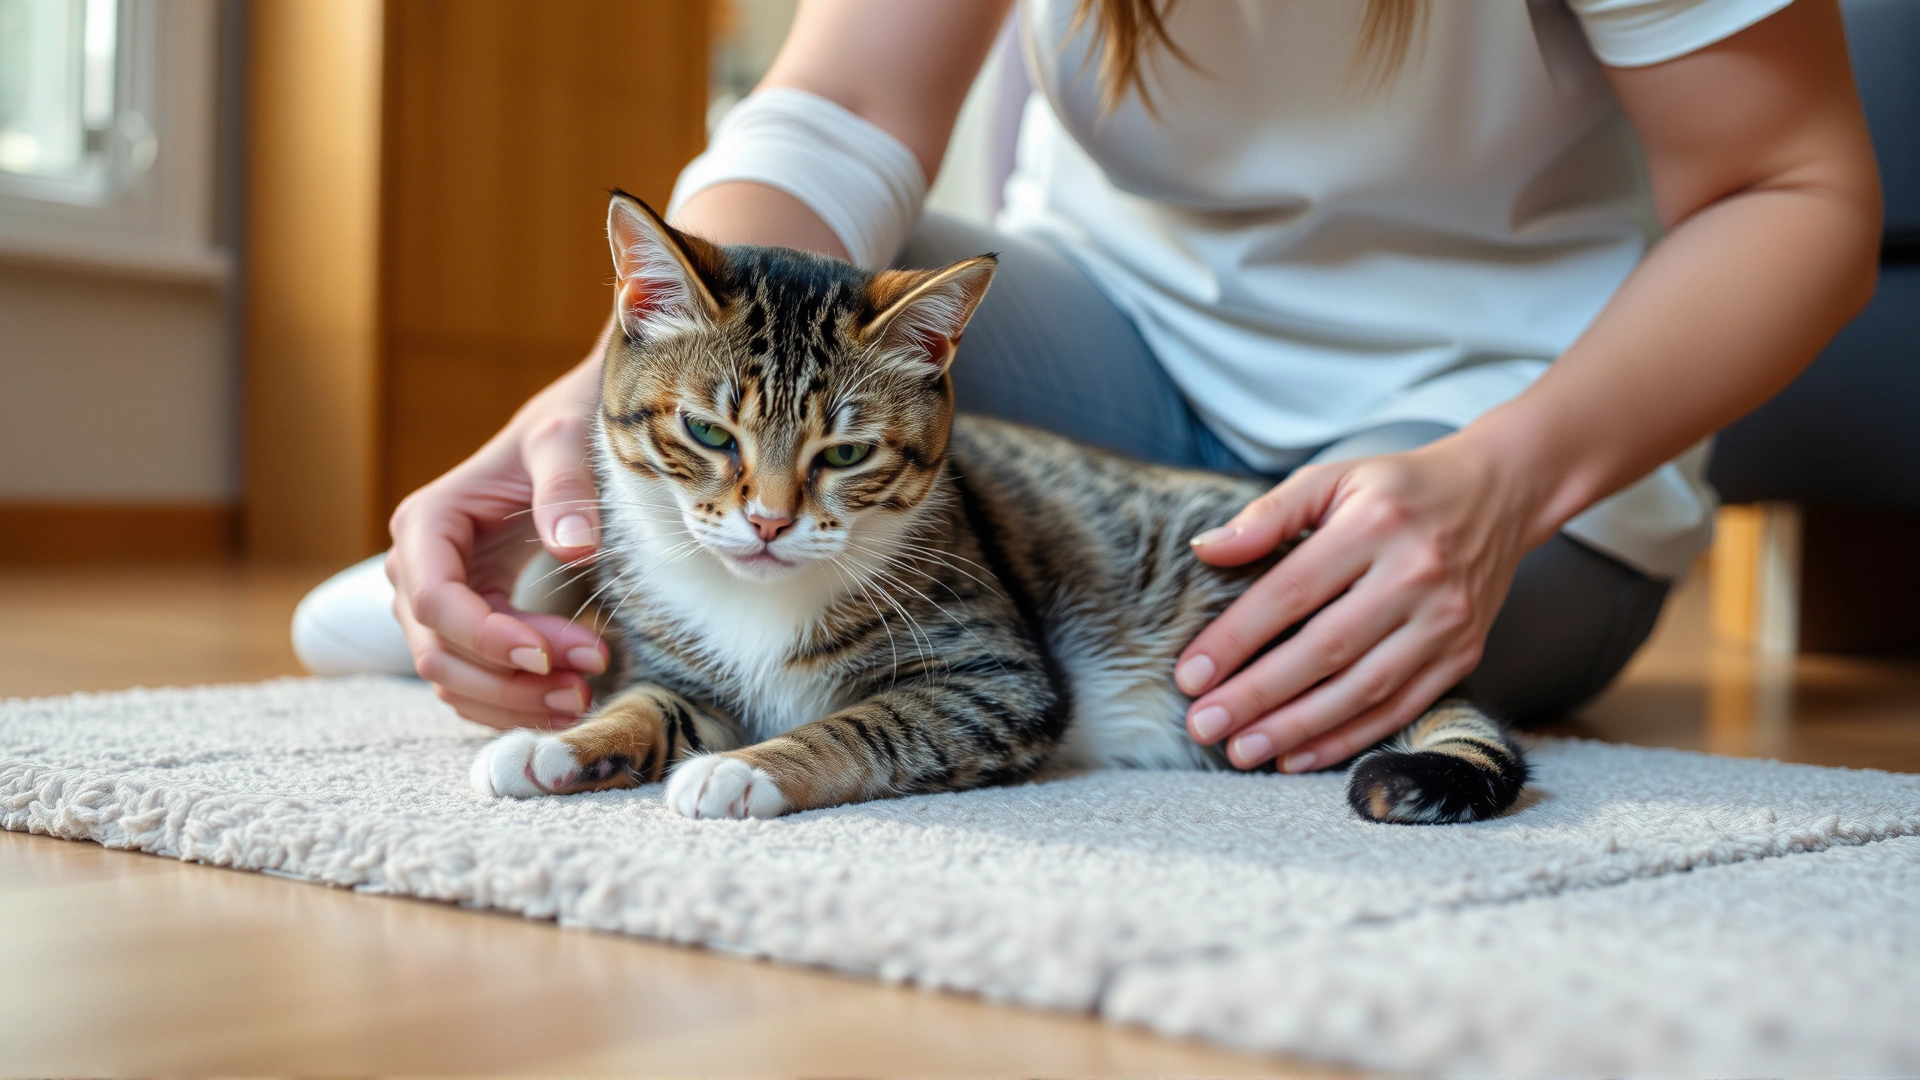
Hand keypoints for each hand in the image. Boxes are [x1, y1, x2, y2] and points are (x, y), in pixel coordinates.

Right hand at [385, 332, 613, 729]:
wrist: (569, 438)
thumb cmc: (564, 430)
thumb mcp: (567, 441)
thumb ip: (567, 486)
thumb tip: (575, 545)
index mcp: (426, 523)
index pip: (436, 602)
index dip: (487, 639)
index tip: (550, 656)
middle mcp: (416, 567)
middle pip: (437, 653)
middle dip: (507, 681)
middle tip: (584, 685)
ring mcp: (434, 601)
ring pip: (451, 680)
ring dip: (512, 701)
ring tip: (583, 697)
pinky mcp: (464, 623)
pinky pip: (472, 682)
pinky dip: (512, 702)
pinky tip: (565, 699)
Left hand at [1174, 435, 1554, 771]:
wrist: (1499, 494)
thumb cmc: (1397, 489)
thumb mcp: (1333, 478)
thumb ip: (1269, 513)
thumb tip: (1206, 549)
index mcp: (1374, 525)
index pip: (1291, 591)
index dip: (1236, 638)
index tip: (1189, 675)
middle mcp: (1415, 575)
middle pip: (1324, 649)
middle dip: (1257, 695)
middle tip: (1203, 726)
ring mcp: (1445, 621)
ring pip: (1362, 689)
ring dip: (1297, 728)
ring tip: (1241, 751)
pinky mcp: (1463, 654)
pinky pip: (1399, 709)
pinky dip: (1346, 738)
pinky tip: (1297, 756)